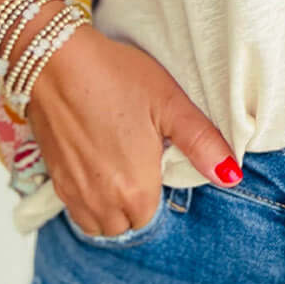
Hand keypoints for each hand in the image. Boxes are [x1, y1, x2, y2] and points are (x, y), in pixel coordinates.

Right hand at [25, 24, 241, 235]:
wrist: (56, 59)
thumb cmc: (116, 77)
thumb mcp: (170, 104)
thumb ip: (203, 144)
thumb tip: (232, 176)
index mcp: (134, 189)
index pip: (150, 215)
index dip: (156, 190)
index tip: (154, 160)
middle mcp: (101, 199)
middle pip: (124, 223)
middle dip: (133, 203)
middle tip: (137, 162)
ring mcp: (73, 190)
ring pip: (96, 222)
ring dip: (108, 207)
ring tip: (116, 167)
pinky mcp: (53, 175)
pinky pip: (74, 208)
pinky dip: (85, 198)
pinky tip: (92, 164)